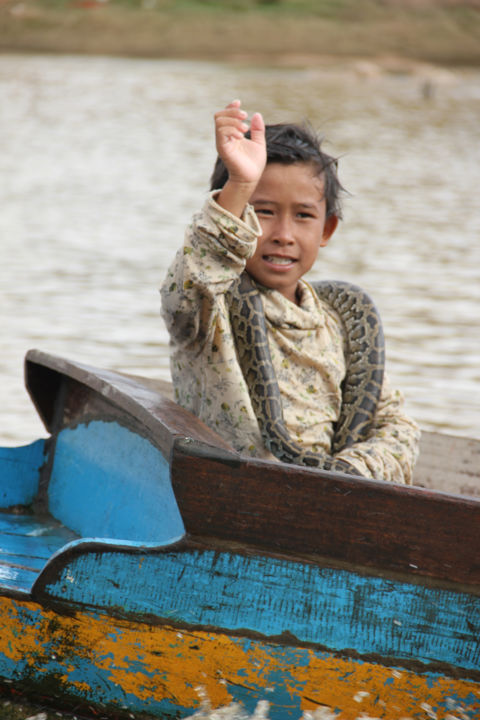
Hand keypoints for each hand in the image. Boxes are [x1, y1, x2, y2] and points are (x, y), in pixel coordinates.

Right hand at [214, 100, 265, 216]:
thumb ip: (258, 129)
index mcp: (231, 134)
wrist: (251, 178)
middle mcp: (224, 137)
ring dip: (233, 121)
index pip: (225, 115)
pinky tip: (242, 136)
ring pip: (219, 122)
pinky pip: (221, 133)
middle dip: (232, 112)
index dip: (230, 107)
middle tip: (245, 116)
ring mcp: (222, 143)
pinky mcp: (223, 149)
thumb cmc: (254, 163)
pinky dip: (231, 130)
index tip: (239, 102)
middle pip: (219, 116)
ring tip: (245, 129)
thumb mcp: (259, 143)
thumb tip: (256, 115)